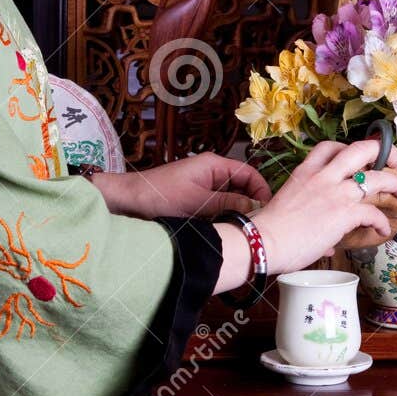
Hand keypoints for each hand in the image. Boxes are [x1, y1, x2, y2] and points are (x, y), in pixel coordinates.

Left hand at [91, 153, 270, 220]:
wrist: (127, 201)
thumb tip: (255, 208)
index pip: (249, 174)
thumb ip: (228, 204)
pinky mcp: (196, 200)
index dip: (262, 190)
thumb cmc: (159, 196)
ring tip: (243, 229)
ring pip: (231, 200)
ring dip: (237, 213)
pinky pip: (218, 207)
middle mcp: (212, 173)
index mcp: (214, 165)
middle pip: (242, 187)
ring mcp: (204, 187)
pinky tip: (226, 230)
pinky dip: (224, 217)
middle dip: (251, 204)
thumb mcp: (197, 202)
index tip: (269, 210)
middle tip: (258, 224)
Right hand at [248, 138, 396, 274]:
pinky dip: (381, 221)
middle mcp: (323, 176)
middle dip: (384, 152)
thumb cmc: (270, 229)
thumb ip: (310, 207)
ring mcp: (335, 193)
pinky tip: (382, 229)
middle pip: (362, 150)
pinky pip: (372, 213)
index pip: (331, 147)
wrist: (264, 242)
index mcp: (306, 171)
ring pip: (377, 177)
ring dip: (395, 184)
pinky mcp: (343, 214)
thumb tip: (328, 233)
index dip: (350, 148)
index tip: (361, 156)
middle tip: (396, 161)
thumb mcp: (288, 203)